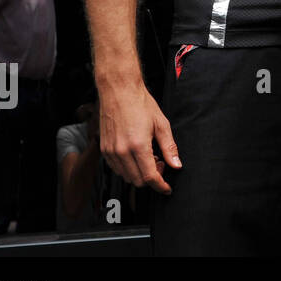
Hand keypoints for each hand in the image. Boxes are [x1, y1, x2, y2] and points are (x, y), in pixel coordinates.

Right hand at [99, 79, 180, 193]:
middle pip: (137, 180)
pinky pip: (116, 168)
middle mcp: (121, 151)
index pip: (149, 177)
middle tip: (160, 162)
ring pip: (126, 176)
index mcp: (138, 145)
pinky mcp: (104, 149)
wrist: (119, 91)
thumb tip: (176, 165)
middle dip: (151, 178)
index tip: (166, 188)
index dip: (160, 186)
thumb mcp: (161, 124)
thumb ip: (169, 148)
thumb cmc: (141, 104)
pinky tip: (136, 154)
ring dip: (139, 173)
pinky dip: (128, 168)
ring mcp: (110, 151)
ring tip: (148, 156)